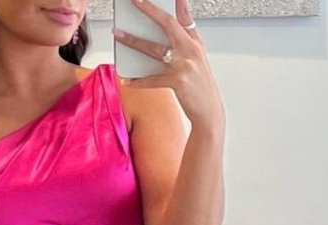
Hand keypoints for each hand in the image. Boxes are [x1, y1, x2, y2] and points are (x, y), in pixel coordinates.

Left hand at [112, 0, 225, 130]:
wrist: (209, 111)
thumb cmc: (199, 86)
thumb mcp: (197, 60)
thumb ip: (183, 43)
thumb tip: (162, 36)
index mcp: (195, 43)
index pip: (185, 16)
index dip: (178, 2)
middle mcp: (190, 50)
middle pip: (167, 24)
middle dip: (149, 10)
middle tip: (134, 0)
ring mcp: (184, 65)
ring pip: (153, 48)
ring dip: (133, 40)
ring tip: (118, 34)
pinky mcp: (177, 82)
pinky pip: (151, 79)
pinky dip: (138, 81)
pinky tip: (126, 79)